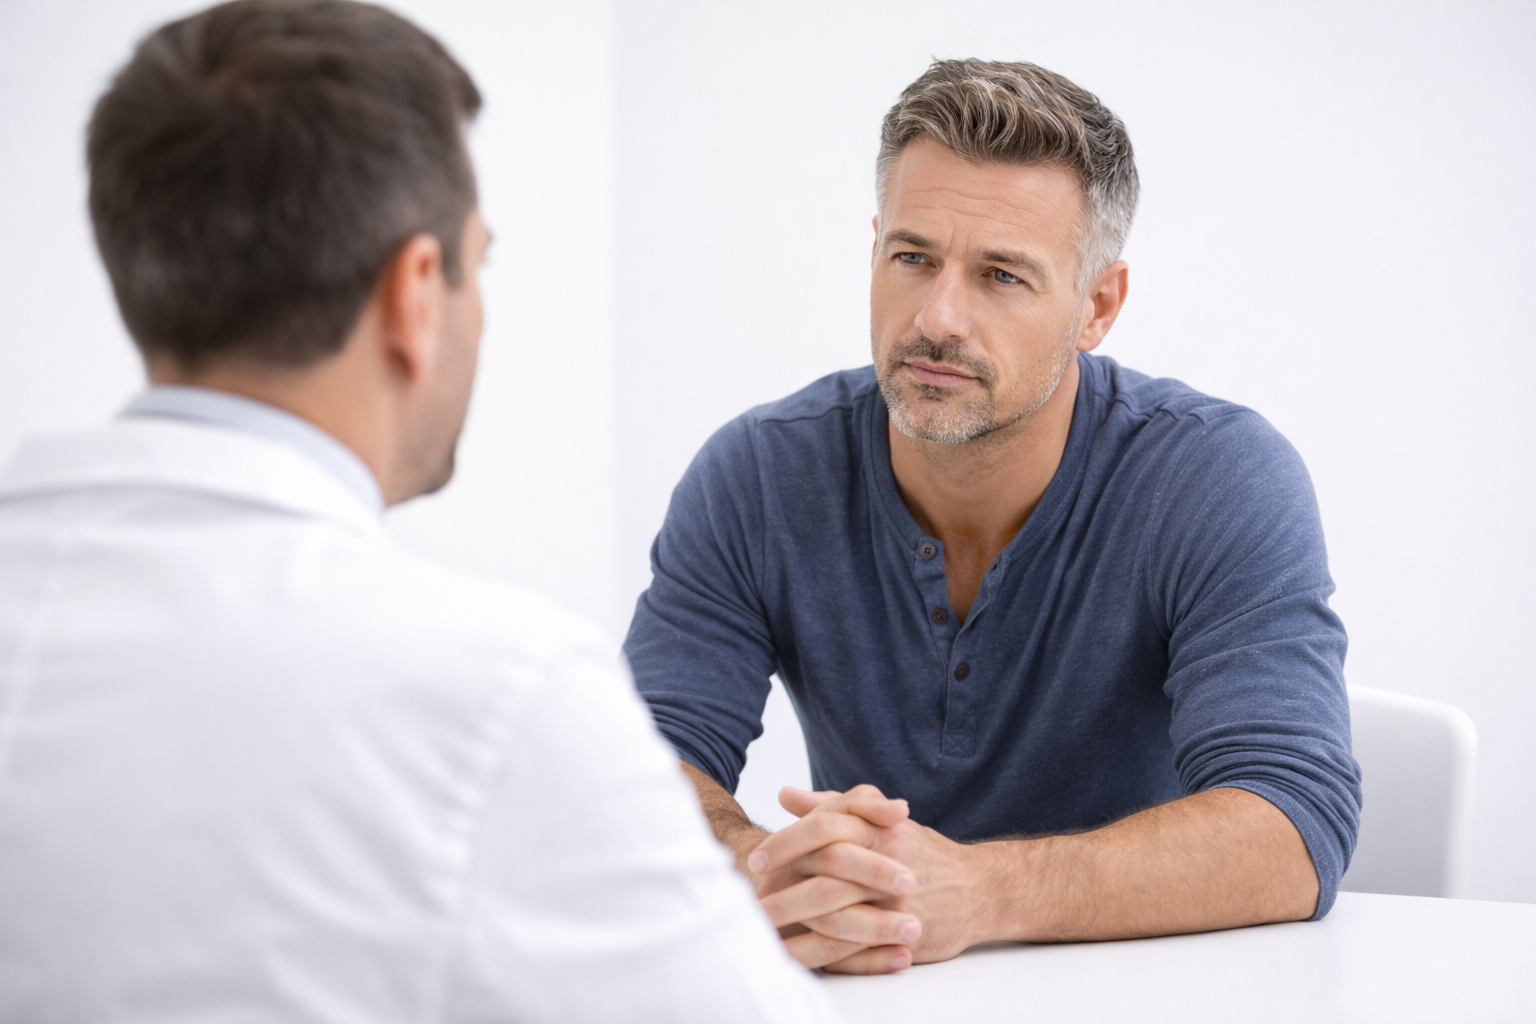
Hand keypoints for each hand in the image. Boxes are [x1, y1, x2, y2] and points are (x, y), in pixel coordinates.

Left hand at [754, 786, 995, 972]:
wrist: (979, 889)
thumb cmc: (921, 852)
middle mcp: (887, 862)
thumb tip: (787, 796)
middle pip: (826, 870)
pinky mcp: (902, 936)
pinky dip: (820, 952)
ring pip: (836, 913)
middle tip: (754, 896)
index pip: (824, 827)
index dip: (787, 842)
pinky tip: (795, 954)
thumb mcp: (880, 820)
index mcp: (878, 829)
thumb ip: (833, 806)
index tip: (758, 857)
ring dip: (795, 922)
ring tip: (765, 928)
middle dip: (785, 886)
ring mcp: (895, 902)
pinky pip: (854, 949)